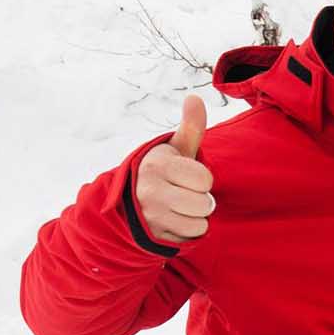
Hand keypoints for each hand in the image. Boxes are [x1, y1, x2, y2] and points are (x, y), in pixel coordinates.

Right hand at [136, 95, 215, 243]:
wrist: (129, 202)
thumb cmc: (163, 171)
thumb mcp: (175, 149)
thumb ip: (190, 127)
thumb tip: (195, 97)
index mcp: (157, 165)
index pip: (204, 179)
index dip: (201, 179)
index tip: (186, 176)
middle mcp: (150, 190)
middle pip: (204, 204)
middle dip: (200, 200)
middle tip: (184, 193)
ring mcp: (151, 216)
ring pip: (199, 223)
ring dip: (195, 217)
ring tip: (179, 207)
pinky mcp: (153, 236)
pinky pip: (190, 237)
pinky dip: (188, 231)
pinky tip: (174, 221)